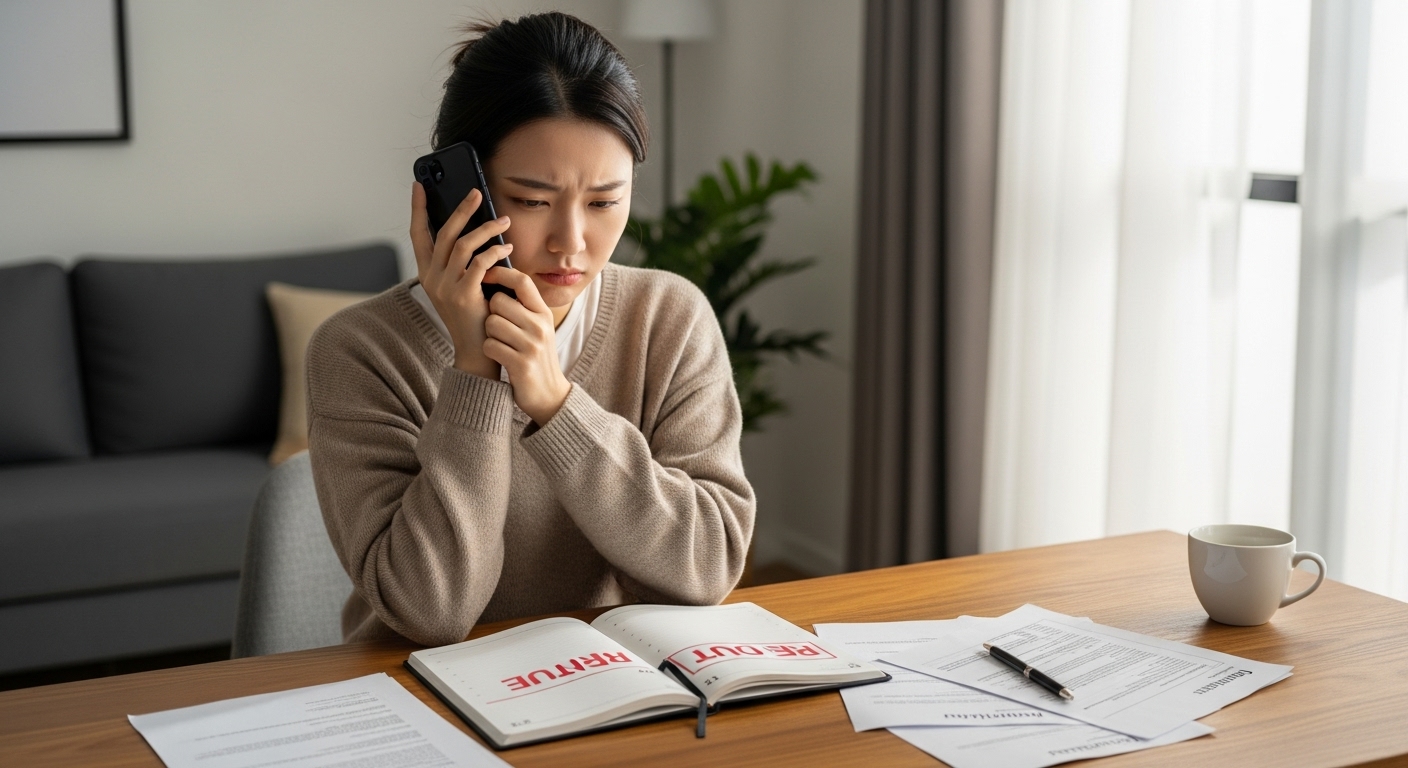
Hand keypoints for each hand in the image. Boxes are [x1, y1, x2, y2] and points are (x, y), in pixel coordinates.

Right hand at [409, 183, 513, 378]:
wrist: (476, 350)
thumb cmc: (474, 316)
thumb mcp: (460, 286)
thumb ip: (460, 264)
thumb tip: (472, 233)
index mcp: (427, 273)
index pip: (417, 235)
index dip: (417, 209)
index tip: (419, 186)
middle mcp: (431, 278)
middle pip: (443, 234)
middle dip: (460, 210)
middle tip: (476, 193)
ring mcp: (444, 287)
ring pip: (463, 245)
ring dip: (486, 229)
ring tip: (504, 222)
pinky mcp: (462, 295)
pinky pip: (480, 263)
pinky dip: (495, 251)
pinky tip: (507, 247)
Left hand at [481, 269, 571, 424]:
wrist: (549, 395)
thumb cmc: (535, 356)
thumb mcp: (537, 328)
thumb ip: (523, 306)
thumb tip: (495, 276)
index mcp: (544, 313)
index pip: (522, 280)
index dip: (499, 274)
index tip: (485, 276)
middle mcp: (541, 326)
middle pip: (499, 301)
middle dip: (490, 313)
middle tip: (498, 328)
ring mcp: (532, 345)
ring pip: (491, 323)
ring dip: (490, 334)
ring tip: (501, 344)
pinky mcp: (521, 364)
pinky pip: (490, 345)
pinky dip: (490, 351)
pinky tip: (500, 357)